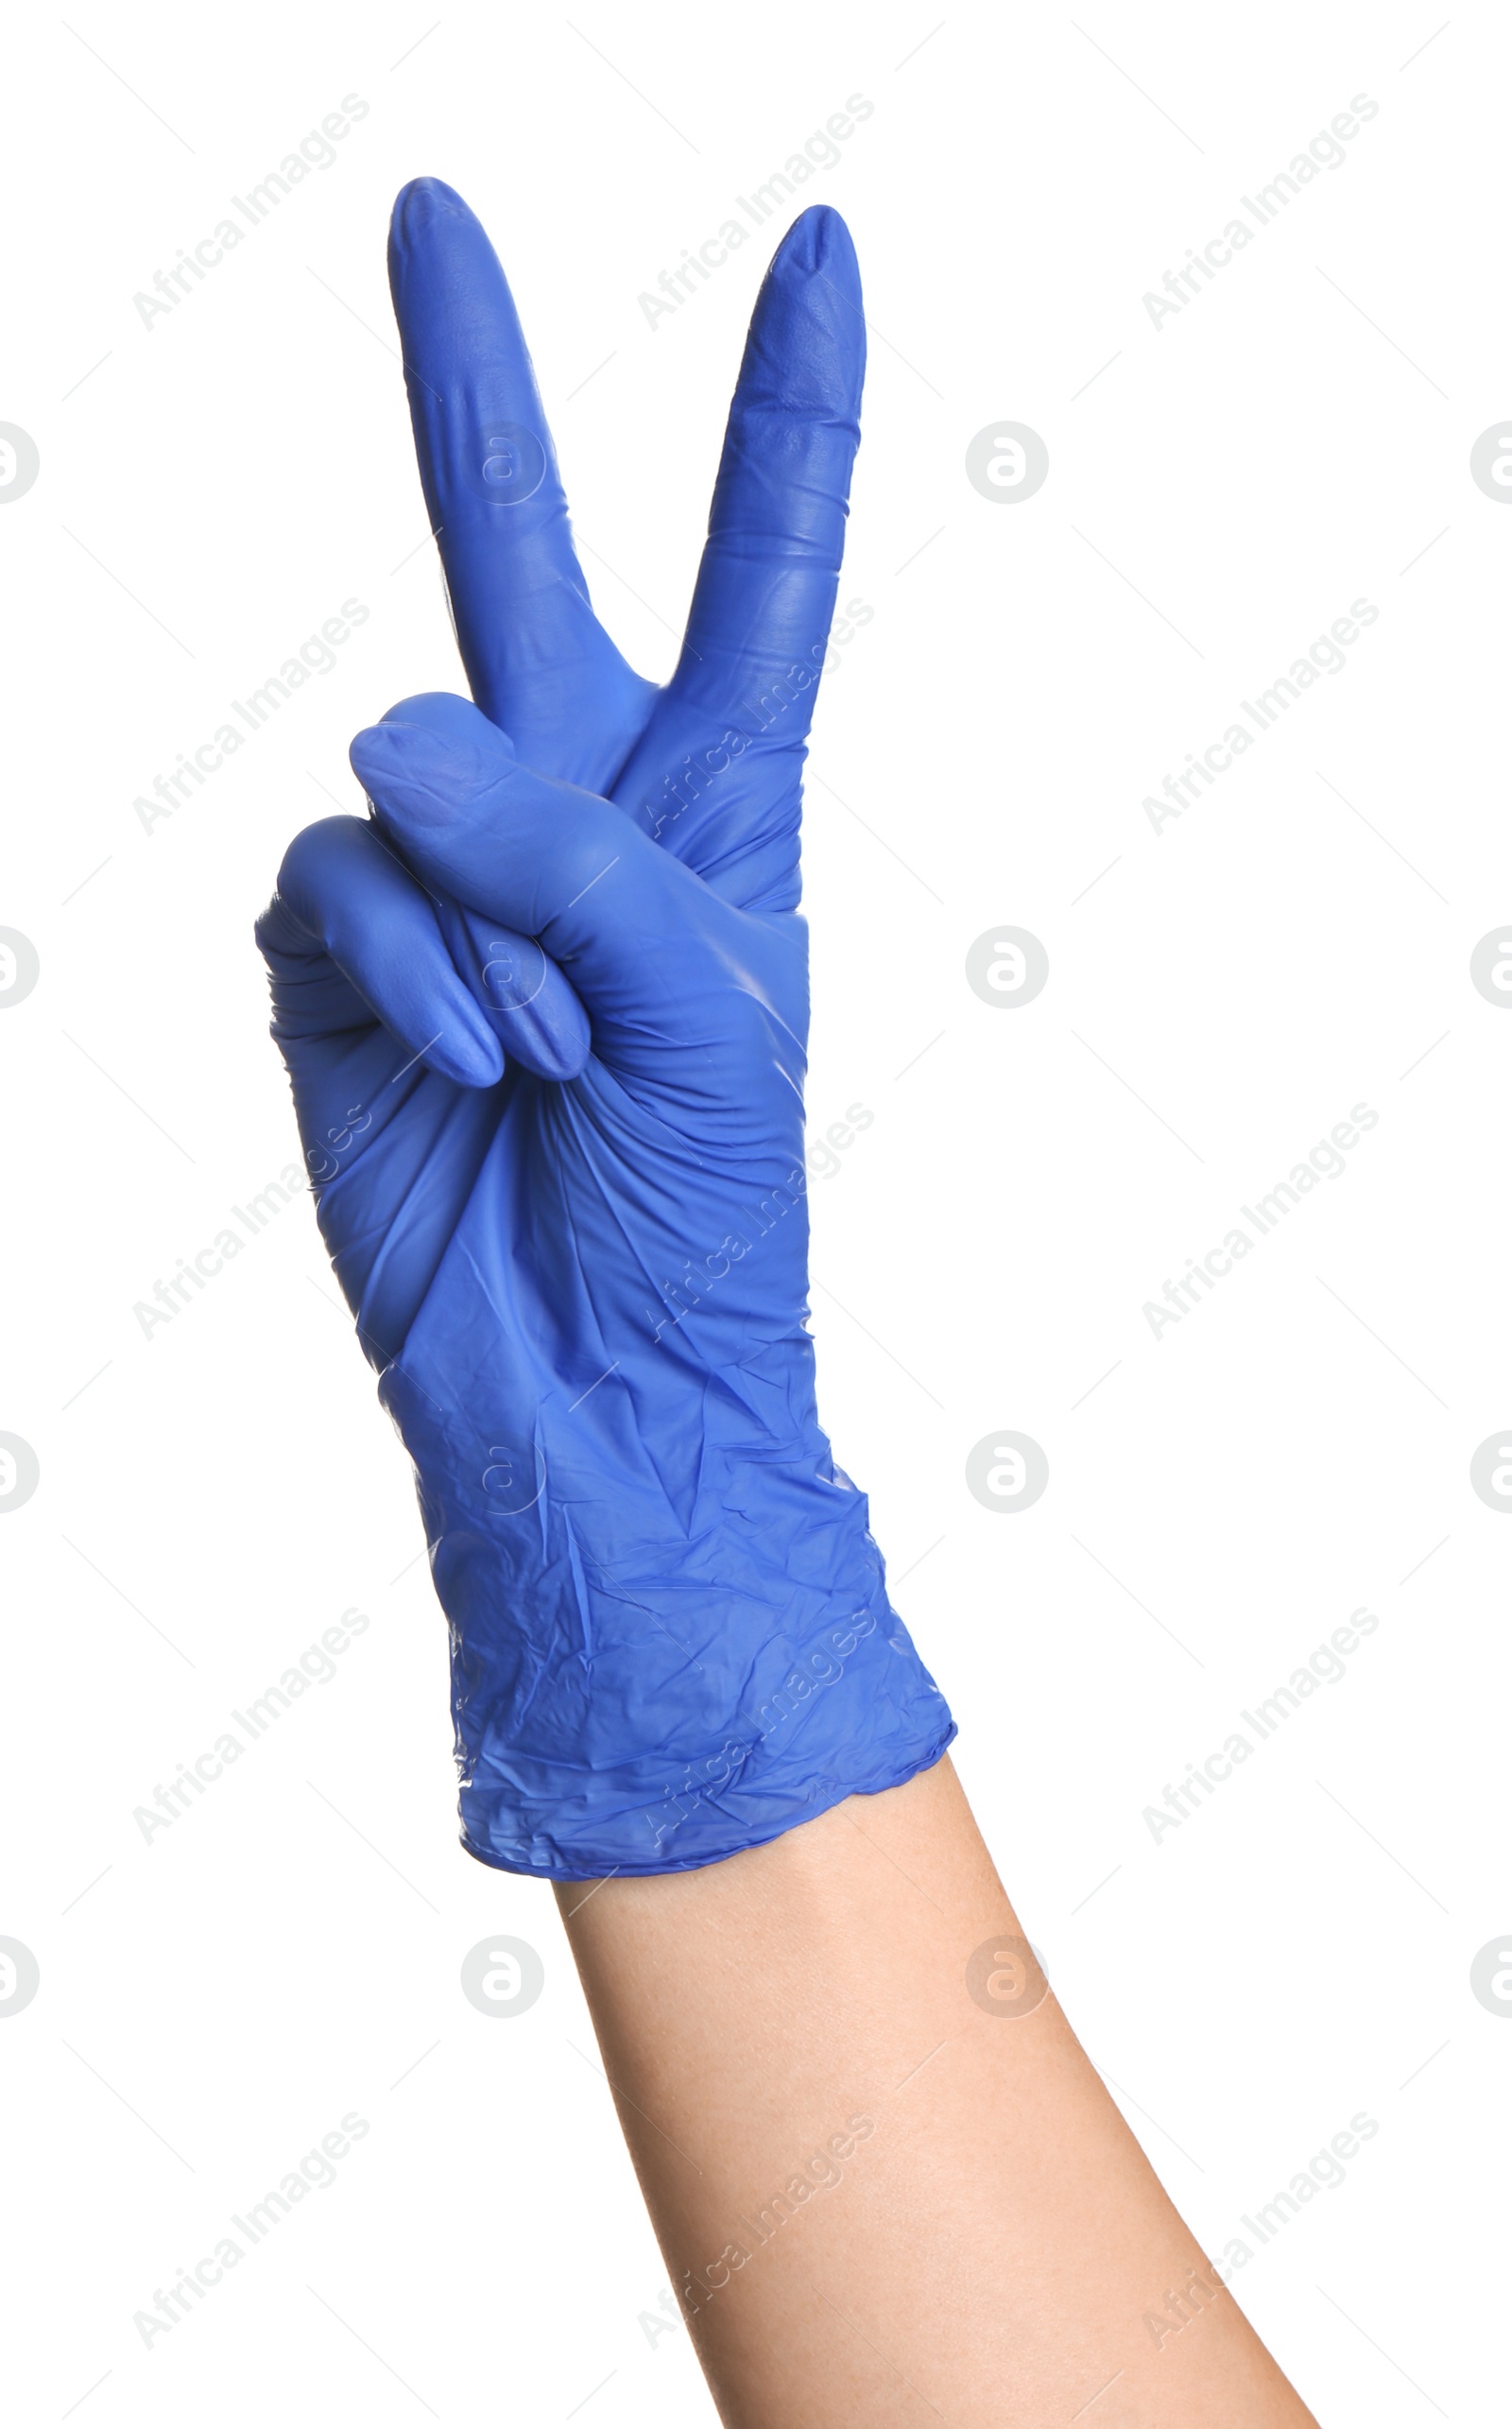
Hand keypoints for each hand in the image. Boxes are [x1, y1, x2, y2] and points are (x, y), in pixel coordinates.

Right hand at [255, 181, 952, 1877]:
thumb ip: (574, 844)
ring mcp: (443, 886)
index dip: (788, 420)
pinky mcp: (336, 962)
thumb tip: (389, 742)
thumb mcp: (707, 1005)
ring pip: (409, 779)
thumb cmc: (703, 1218)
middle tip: (434, 213)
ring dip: (487, 928)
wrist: (600, 1394)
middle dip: (475, 389)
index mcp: (715, 807)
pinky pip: (337, 882)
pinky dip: (407, 971)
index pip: (760, 574)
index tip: (826, 261)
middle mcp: (571, 818)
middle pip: (517, 556)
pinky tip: (464, 1063)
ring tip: (543, 1059)